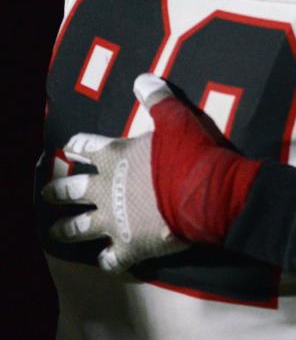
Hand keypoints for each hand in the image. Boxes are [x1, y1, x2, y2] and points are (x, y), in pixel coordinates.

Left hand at [42, 74, 188, 271]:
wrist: (204, 193)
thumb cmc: (189, 152)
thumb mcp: (175, 117)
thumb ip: (157, 99)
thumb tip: (142, 78)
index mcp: (115, 157)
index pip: (86, 147)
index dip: (77, 145)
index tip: (68, 146)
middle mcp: (106, 188)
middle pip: (71, 189)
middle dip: (57, 191)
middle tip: (48, 193)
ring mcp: (114, 220)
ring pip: (79, 227)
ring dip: (66, 229)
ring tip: (56, 231)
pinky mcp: (129, 246)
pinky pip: (112, 259)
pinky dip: (109, 260)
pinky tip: (108, 261)